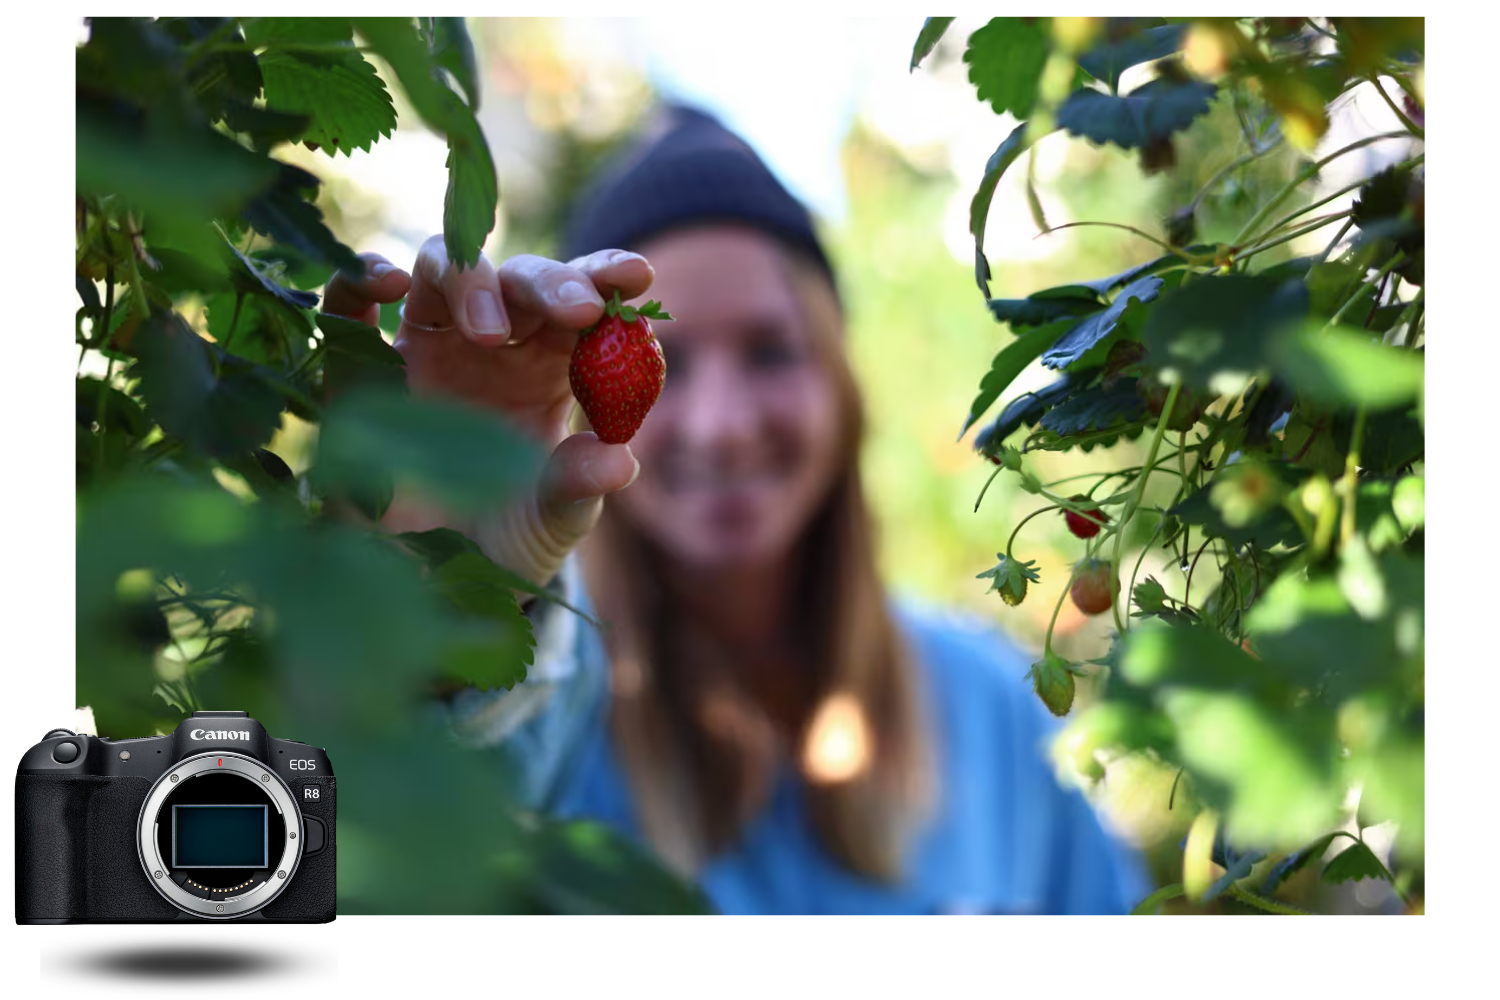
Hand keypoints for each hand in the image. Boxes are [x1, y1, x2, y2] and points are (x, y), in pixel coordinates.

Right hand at [322, 235, 654, 590]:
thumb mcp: (552, 522)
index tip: (635, 276)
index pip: (582, 304)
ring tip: (490, 332)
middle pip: (520, 281)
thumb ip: (580, 488)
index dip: (606, 279)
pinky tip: (391, 284)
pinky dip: (364, 279)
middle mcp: (490, 346)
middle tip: (579, 311)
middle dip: (552, 284)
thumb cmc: (506, 541)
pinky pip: (350, 307)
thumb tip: (620, 462)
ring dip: (471, 282)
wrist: (430, 588)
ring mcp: (423, 350)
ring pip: (442, 273)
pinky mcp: (358, 370)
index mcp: (550, 368)